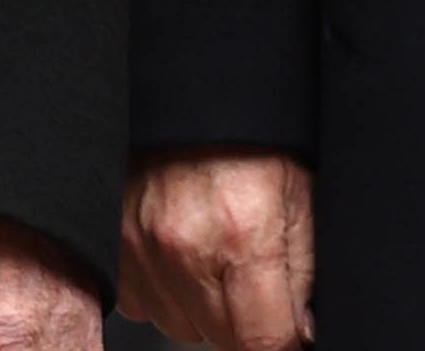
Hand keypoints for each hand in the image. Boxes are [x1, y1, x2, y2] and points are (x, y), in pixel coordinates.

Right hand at [118, 149, 312, 349]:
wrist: (187, 98)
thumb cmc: (250, 135)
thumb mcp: (301, 190)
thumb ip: (306, 267)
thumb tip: (304, 328)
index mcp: (243, 236)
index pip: (264, 340)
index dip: (285, 344)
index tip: (292, 337)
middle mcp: (186, 253)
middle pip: (225, 339)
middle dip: (251, 322)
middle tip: (260, 277)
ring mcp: (143, 260)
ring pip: (186, 327)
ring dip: (210, 310)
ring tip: (223, 255)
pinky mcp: (118, 262)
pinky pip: (151, 307)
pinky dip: (173, 293)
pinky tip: (190, 253)